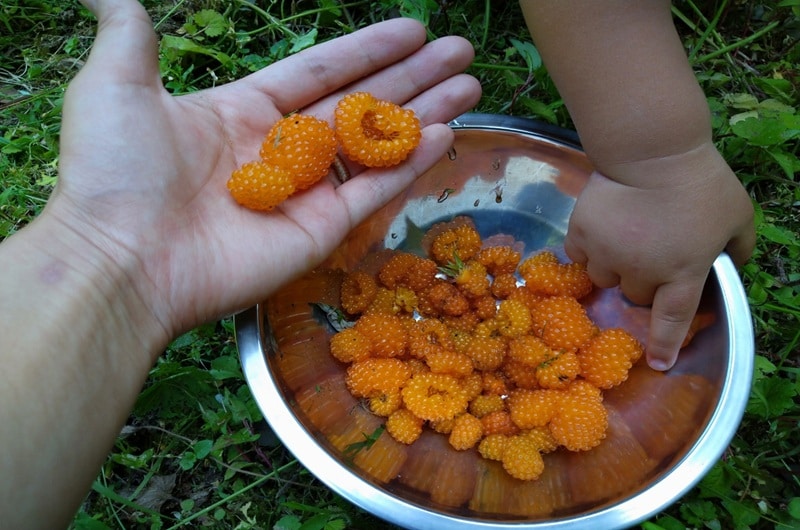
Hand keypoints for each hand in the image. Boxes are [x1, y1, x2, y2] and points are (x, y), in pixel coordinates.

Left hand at [52, 0, 480, 341]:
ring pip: (375, 145)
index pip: (320, 72)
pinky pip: (372, 191)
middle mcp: (280, 149)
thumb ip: (132, 36)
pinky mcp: (317, 232)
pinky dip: (409, 164)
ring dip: (424, 114)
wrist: (120, 260)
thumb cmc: (114, 172)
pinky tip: (447, 134)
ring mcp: (302, 193)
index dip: (367, 50)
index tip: (412, 30)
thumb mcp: (115, 86)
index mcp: (242, 111)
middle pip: (361, 103)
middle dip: (413, 76)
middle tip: (461, 53)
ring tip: (470, 87)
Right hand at [563, 143, 753, 369]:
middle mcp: (641, 271)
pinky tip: (601, 228)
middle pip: (635, 294)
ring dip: (613, 265)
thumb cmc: (701, 183)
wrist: (652, 152)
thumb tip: (731, 266)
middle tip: (650, 252)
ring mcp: (607, 254)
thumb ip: (739, 247)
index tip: (659, 364)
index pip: (672, 319)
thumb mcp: (739, 215)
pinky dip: (588, 248)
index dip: (665, 344)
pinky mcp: (581, 234)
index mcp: (682, 272)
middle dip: (643, 280)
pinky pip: (580, 255)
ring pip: (603, 277)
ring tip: (622, 237)